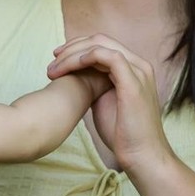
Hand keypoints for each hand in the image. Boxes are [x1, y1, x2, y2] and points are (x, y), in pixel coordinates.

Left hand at [47, 34, 175, 175]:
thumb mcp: (105, 102)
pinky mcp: (134, 81)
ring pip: (101, 45)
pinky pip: (109, 57)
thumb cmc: (123, 134)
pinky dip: (87, 57)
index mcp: (133, 68)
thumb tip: (76, 77)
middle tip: (52, 63)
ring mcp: (138, 71)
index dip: (77, 48)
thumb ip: (95, 85)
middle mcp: (138, 65)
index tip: (57, 60)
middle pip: (100, 40)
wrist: (142, 155)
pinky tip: (71, 66)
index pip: (103, 44)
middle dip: (72, 48)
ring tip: (55, 69)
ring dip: (73, 54)